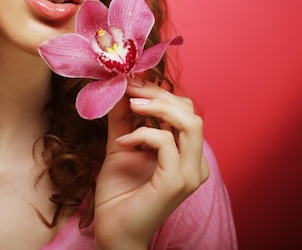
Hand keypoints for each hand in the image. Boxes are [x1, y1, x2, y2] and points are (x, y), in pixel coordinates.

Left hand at [92, 80, 208, 249]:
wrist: (113, 229)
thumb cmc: (119, 191)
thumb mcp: (121, 144)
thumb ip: (123, 117)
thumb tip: (119, 87)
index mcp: (185, 152)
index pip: (184, 110)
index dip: (158, 91)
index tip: (130, 80)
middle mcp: (194, 162)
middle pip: (189, 111)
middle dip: (157, 93)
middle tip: (129, 87)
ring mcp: (189, 173)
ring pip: (189, 123)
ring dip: (157, 107)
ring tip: (130, 105)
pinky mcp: (177, 182)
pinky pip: (166, 142)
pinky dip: (142, 134)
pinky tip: (123, 142)